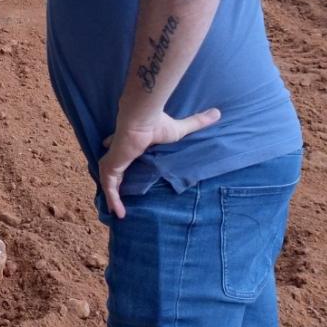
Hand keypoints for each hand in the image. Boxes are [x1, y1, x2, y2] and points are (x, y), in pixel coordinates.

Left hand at [98, 107, 220, 218]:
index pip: (120, 152)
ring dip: (112, 196)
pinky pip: (109, 188)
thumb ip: (197, 122)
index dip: (119, 159)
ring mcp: (113, 160)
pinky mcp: (111, 167)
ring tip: (116, 212)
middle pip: (111, 169)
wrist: (141, 119)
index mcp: (129, 143)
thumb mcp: (179, 130)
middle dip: (113, 181)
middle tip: (114, 195)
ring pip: (109, 181)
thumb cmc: (157, 124)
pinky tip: (118, 214)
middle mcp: (118, 151)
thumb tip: (218, 112)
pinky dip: (113, 200)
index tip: (120, 165)